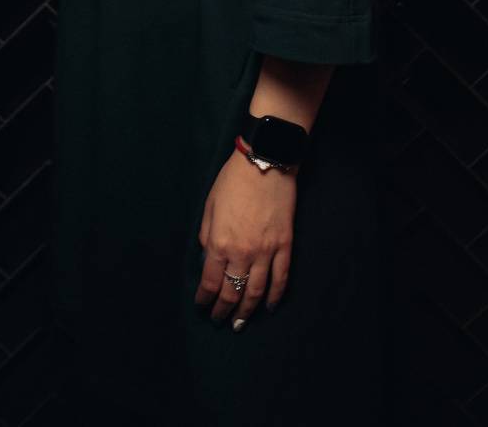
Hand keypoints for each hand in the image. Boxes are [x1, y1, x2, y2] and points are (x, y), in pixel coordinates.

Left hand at [193, 148, 296, 329]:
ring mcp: (266, 252)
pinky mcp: (285, 246)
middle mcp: (242, 253)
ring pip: (255, 291)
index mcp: (220, 243)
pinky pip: (281, 279)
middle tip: (219, 320)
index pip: (210, 282)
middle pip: (232, 292)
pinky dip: (275, 296)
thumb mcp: (210, 206)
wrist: (266, 162)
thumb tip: (207, 258)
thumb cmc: (233, 181)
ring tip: (240, 324)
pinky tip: (268, 306)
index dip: (205, 299)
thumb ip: (207, 236)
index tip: (202, 306)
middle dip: (223, 310)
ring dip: (246, 312)